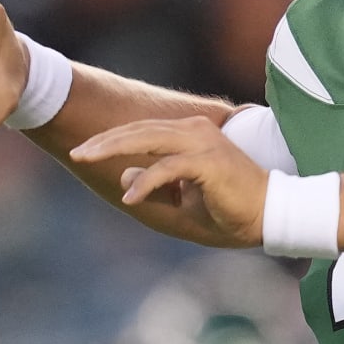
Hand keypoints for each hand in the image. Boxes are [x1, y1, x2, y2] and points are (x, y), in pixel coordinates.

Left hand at [68, 117, 268, 248]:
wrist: (268, 214)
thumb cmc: (228, 207)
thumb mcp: (181, 197)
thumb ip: (153, 182)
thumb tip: (125, 175)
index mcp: (190, 133)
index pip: (142, 130)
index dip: (110, 139)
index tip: (82, 150)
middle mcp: (194, 130)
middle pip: (139, 130)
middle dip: (104, 141)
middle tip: (75, 152)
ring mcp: (202, 143)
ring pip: (148, 139)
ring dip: (114, 148)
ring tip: (85, 158)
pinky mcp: (208, 162)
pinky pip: (168, 168)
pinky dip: (146, 182)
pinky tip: (130, 199)